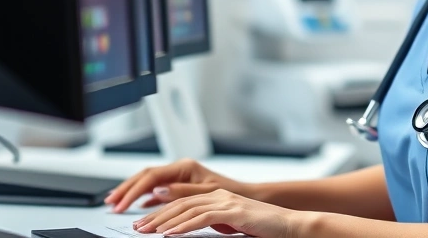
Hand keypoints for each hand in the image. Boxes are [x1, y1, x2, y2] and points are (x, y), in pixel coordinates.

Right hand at [104, 159, 252, 212]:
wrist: (248, 197)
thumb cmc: (232, 194)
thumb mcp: (207, 194)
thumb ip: (182, 192)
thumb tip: (158, 191)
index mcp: (185, 167)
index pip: (151, 177)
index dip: (133, 191)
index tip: (121, 204)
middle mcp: (180, 169)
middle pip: (145, 176)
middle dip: (126, 189)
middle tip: (110, 203)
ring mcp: (180, 177)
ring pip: (149, 182)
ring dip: (132, 192)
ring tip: (116, 203)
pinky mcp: (181, 186)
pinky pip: (157, 190)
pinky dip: (145, 198)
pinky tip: (138, 206)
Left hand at [131, 189, 305, 236]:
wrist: (289, 225)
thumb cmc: (262, 228)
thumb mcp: (231, 225)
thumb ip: (211, 224)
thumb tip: (188, 230)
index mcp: (216, 196)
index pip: (182, 201)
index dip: (160, 211)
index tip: (144, 222)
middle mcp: (218, 194)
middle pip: (179, 203)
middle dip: (155, 215)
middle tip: (137, 227)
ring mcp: (226, 201)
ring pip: (186, 209)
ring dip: (164, 221)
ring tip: (147, 231)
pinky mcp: (233, 211)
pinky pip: (202, 218)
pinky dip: (184, 226)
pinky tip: (171, 234)